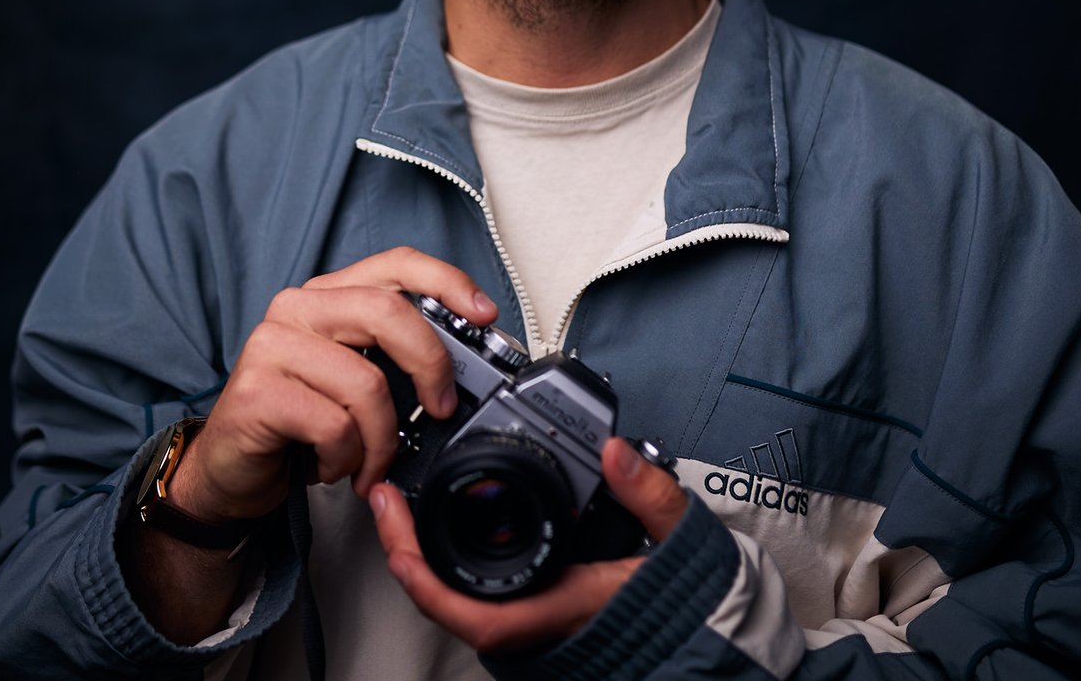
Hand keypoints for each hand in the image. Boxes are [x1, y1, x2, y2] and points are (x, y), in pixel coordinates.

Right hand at [167, 248, 497, 523]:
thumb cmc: (301, 421)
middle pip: (388, 313)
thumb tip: (465, 361)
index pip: (397, 264)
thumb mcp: (356, 377)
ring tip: (371, 461)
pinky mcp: (257, 393)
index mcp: (330, 294)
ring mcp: (272, 345)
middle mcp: (298, 307)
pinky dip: (347, 457)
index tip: (485, 314)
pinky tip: (333, 465)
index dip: (448, 281)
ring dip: (383, 439)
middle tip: (440, 409)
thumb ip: (396, 356)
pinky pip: (334, 425)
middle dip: (430, 366)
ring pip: (366, 383)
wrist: (231, 471)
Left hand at [370, 435, 690, 653]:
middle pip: (445, 599)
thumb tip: (616, 452)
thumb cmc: (679, 596)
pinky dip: (445, 559)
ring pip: (454, 595)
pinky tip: (440, 522)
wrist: (696, 629)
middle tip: (385, 496)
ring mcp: (526, 616)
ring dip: (421, 552)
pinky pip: (472, 590)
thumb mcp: (673, 539)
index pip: (471, 610)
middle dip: (405, 549)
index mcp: (555, 607)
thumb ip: (649, 495)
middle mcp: (531, 620)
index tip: (396, 528)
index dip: (422, 576)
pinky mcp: (528, 605)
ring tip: (402, 503)